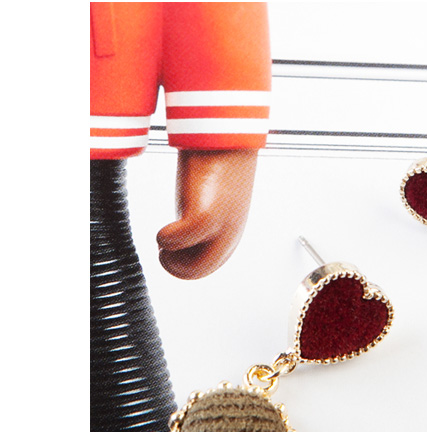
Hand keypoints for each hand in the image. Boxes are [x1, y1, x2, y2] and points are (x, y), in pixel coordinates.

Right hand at [157, 149, 257, 279]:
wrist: (226, 132)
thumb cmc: (218, 155)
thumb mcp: (211, 190)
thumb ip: (203, 208)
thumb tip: (186, 214)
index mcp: (230, 228)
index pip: (209, 263)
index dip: (184, 260)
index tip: (170, 243)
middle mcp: (229, 230)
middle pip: (201, 270)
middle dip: (175, 266)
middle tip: (162, 248)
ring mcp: (221, 225)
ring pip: (195, 268)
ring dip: (170, 259)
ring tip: (163, 242)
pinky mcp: (208, 214)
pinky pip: (181, 242)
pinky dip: (166, 239)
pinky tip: (165, 227)